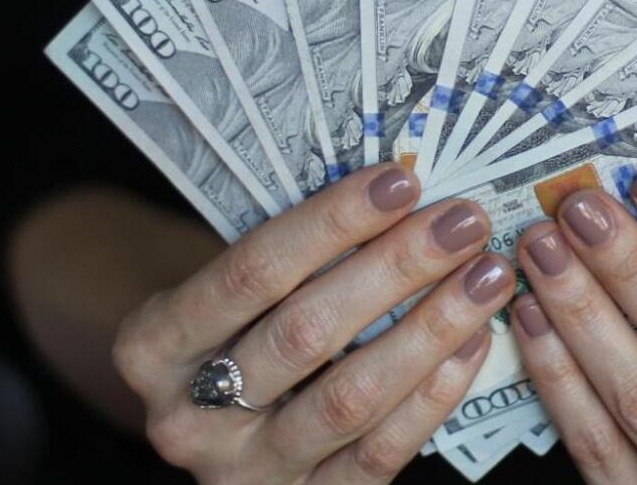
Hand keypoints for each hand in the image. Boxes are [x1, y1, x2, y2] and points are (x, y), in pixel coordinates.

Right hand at [112, 163, 517, 483]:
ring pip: (349, 399)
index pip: (251, 272)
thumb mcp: (227, 291)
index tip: (401, 180)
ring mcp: (243, 472)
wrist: (212, 425)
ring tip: (483, 278)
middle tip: (462, 222)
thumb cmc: (233, 329)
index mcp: (152, 345)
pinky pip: (378, 454)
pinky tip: (472, 342)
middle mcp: (186, 418)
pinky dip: (433, 395)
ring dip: (429, 331)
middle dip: (395, 270)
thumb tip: (402, 189)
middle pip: (304, 334)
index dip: (330, 223)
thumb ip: (292, 254)